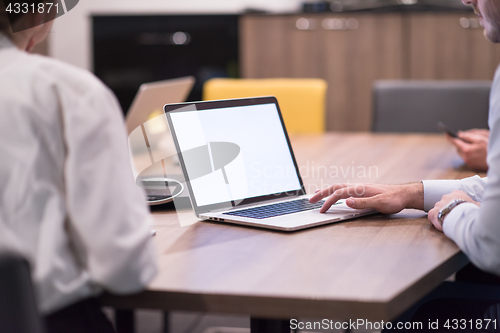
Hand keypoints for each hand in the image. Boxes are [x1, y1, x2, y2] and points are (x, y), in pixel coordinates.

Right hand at [309, 183, 423, 213]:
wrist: (404, 194)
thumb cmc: (393, 200)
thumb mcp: (379, 203)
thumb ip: (362, 202)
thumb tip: (345, 201)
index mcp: (359, 189)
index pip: (338, 194)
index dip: (328, 202)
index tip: (321, 211)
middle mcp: (358, 187)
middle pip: (335, 188)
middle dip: (321, 194)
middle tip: (310, 201)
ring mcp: (360, 189)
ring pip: (339, 188)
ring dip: (327, 191)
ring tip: (317, 195)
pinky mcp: (362, 191)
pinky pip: (344, 190)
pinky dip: (335, 192)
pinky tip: (335, 195)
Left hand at [428, 190, 478, 231]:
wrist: (461, 216)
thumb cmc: (471, 210)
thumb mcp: (476, 206)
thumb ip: (475, 204)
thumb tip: (478, 206)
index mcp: (457, 193)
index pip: (456, 196)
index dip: (457, 204)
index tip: (459, 209)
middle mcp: (446, 197)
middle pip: (446, 203)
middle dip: (449, 210)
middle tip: (454, 217)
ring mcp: (438, 204)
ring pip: (439, 210)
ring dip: (442, 215)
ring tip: (449, 223)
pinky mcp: (432, 213)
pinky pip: (433, 217)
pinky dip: (436, 222)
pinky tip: (442, 226)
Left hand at [447, 129, 488, 171]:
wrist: (497, 160)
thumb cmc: (490, 148)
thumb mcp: (481, 138)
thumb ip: (469, 136)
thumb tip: (460, 134)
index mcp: (467, 150)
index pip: (455, 142)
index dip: (451, 138)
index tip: (447, 134)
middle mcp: (465, 157)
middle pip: (458, 149)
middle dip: (460, 144)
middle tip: (465, 139)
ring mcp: (468, 163)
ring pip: (462, 154)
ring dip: (465, 149)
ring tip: (473, 146)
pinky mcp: (471, 166)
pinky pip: (466, 158)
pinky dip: (469, 154)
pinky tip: (476, 152)